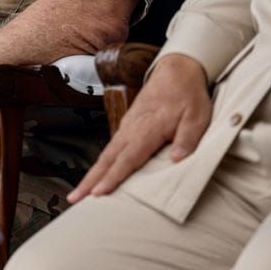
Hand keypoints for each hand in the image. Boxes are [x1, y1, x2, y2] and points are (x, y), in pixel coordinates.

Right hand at [67, 53, 211, 202]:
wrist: (177, 70)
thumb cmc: (188, 95)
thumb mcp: (197, 117)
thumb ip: (187, 139)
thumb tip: (176, 159)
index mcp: (148, 128)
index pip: (127, 158)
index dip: (112, 177)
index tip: (97, 193)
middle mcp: (132, 128)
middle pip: (107, 158)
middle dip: (89, 180)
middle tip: (73, 199)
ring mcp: (128, 125)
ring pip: (107, 154)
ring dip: (92, 173)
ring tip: (80, 193)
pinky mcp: (129, 125)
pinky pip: (112, 147)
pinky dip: (102, 163)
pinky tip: (99, 175)